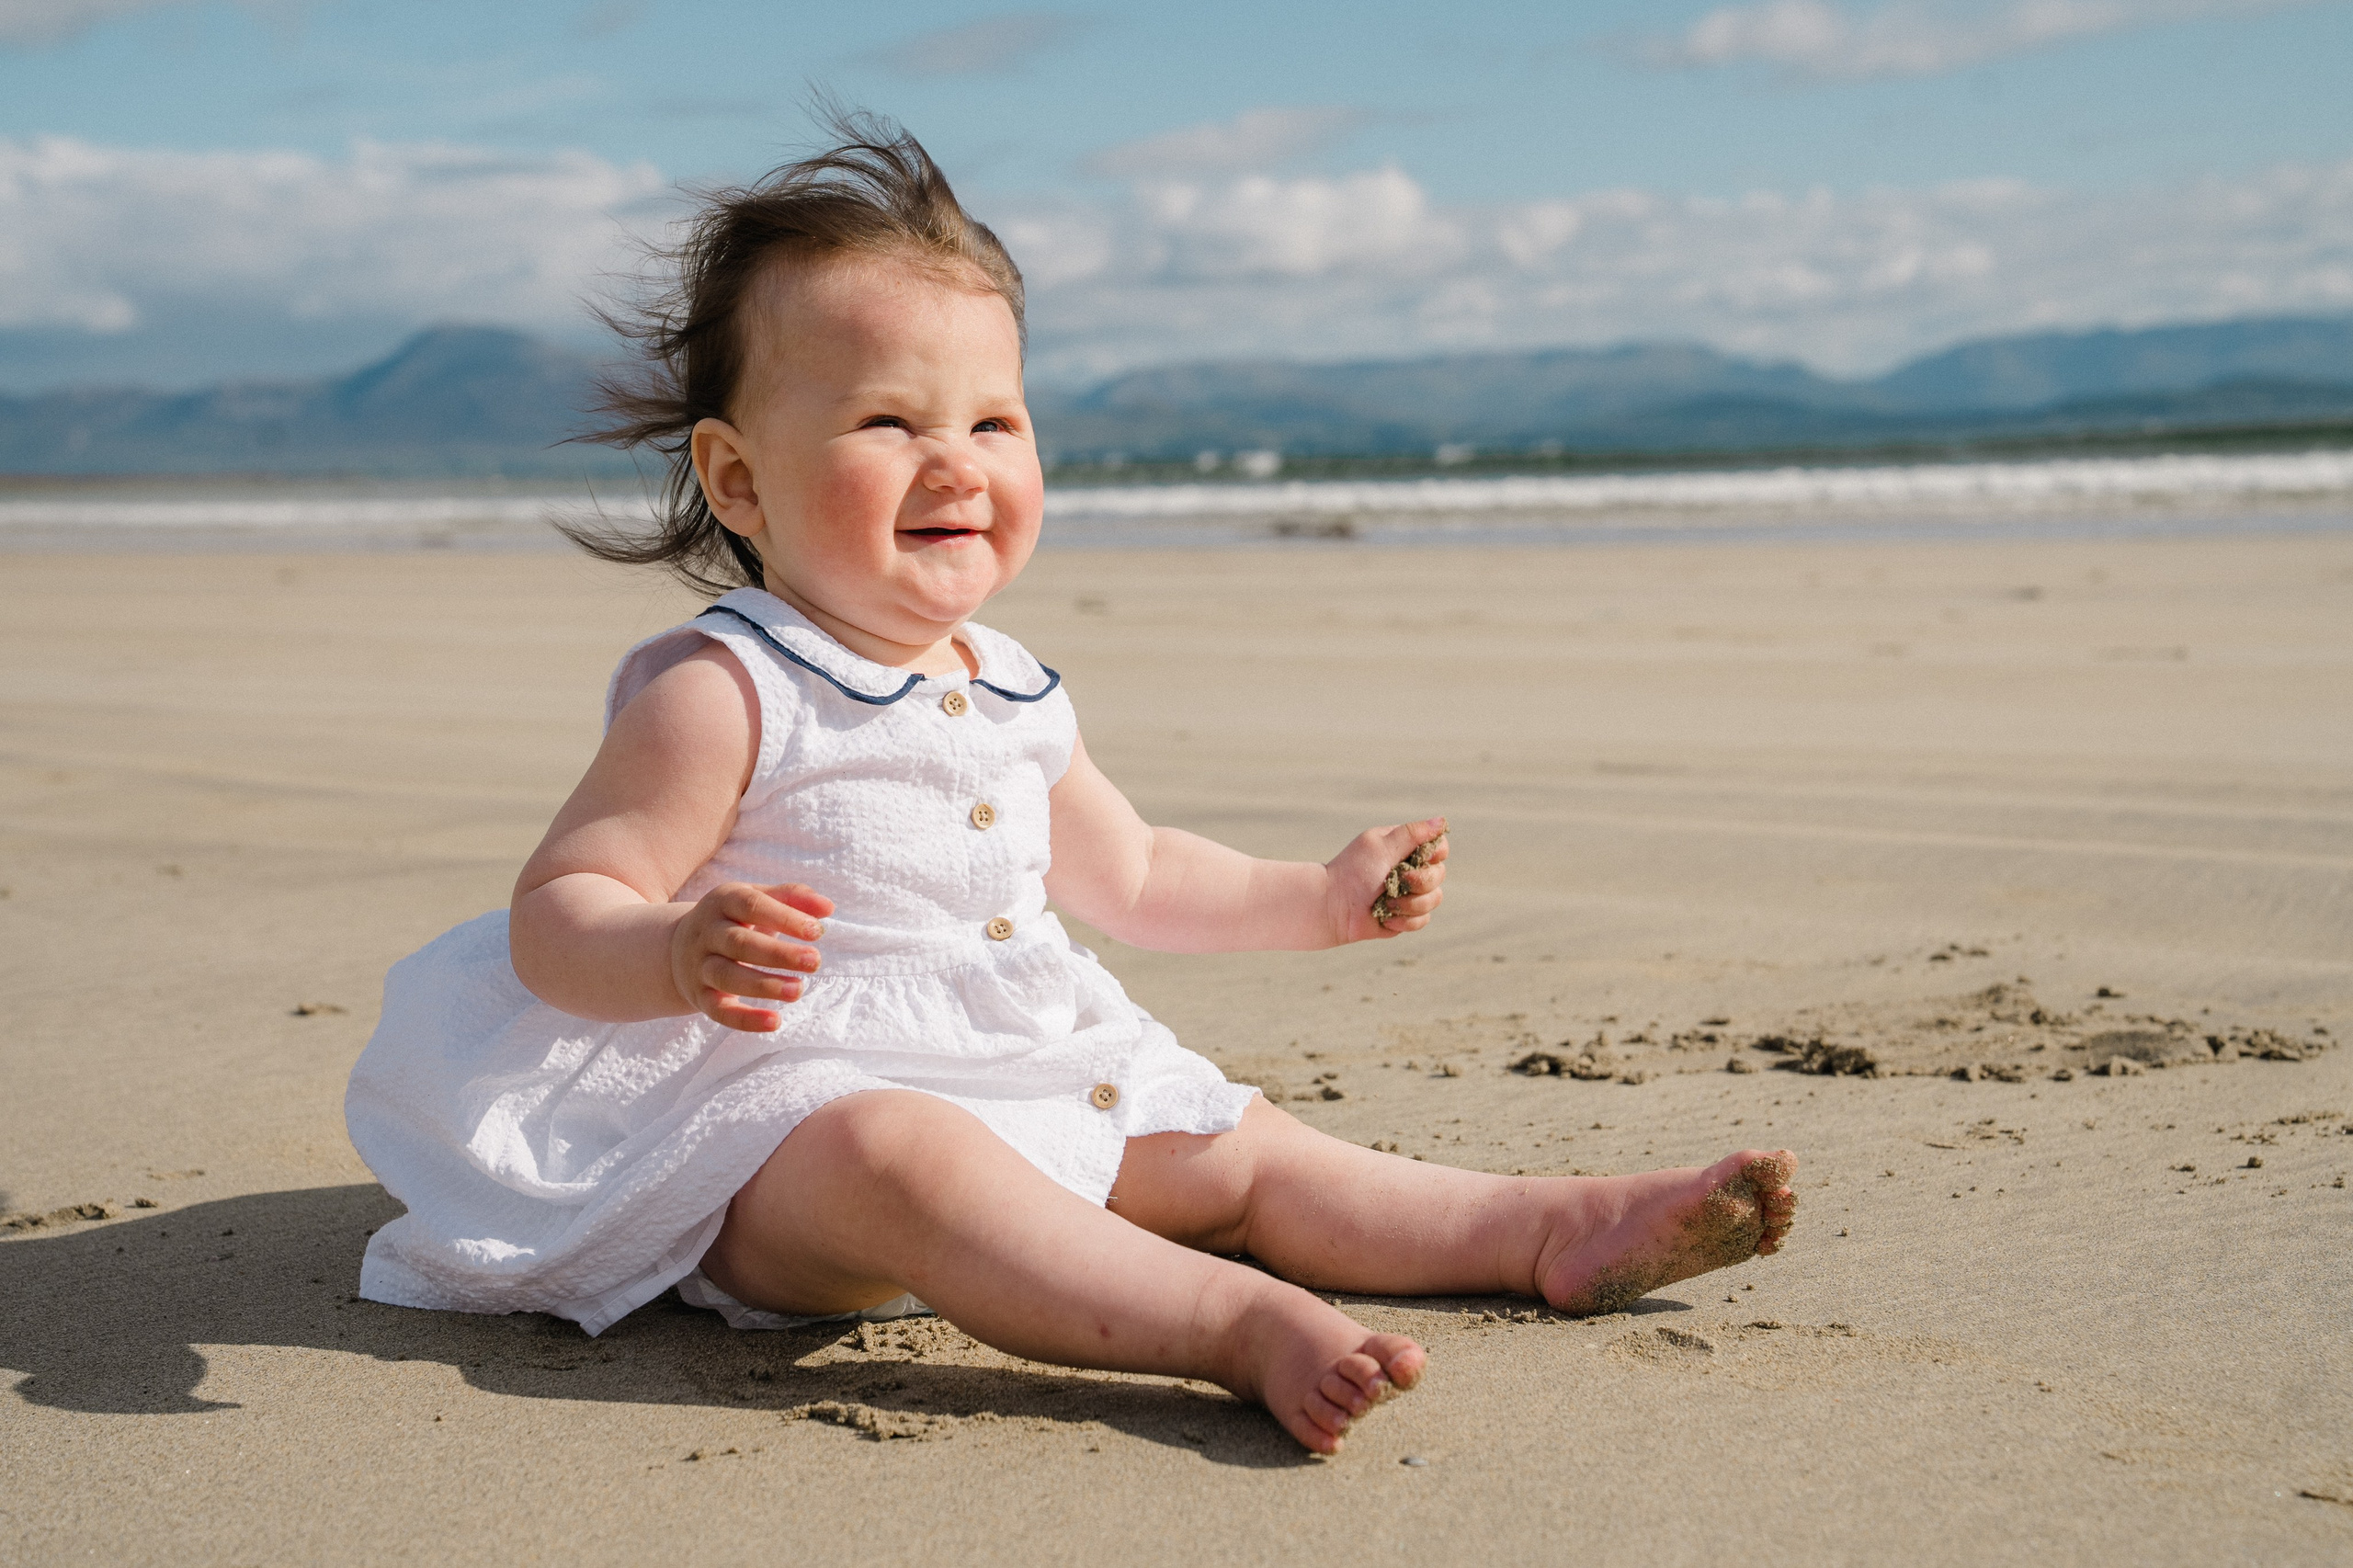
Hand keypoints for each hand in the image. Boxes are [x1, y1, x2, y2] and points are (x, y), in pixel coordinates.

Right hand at [668, 881, 833, 1031]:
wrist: (675, 949)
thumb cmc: (733, 920)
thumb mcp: (756, 899)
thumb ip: (792, 897)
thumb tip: (828, 907)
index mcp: (723, 901)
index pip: (752, 906)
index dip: (785, 917)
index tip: (817, 932)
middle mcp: (707, 933)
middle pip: (739, 943)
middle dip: (778, 954)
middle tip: (814, 962)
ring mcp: (700, 966)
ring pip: (728, 977)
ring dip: (764, 986)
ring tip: (798, 990)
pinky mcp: (700, 997)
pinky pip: (719, 1011)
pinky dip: (745, 1020)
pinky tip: (775, 1022)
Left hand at [1324, 817, 1447, 943]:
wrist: (1333, 907)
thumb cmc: (1354, 871)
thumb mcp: (1381, 846)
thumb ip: (1412, 834)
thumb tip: (1442, 821)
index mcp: (1405, 848)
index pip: (1438, 847)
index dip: (1435, 854)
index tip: (1420, 857)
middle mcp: (1411, 869)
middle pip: (1439, 874)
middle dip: (1420, 881)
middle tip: (1398, 881)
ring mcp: (1410, 894)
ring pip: (1435, 899)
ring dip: (1410, 903)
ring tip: (1387, 904)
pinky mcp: (1407, 916)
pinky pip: (1423, 920)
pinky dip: (1404, 921)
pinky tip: (1386, 918)